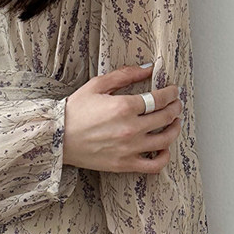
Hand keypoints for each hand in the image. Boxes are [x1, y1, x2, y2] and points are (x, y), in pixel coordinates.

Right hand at [62, 64, 181, 173]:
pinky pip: (154, 165)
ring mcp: (129, 148)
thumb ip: (124, 74)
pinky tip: (164, 149)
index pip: (160, 98)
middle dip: (175, 107)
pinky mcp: (125, 164)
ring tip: (174, 123)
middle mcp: (131, 128)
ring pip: (165, 140)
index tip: (174, 91)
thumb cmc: (74, 111)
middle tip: (176, 104)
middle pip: (166, 117)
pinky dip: (164, 157)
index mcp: (124, 106)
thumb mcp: (97, 85)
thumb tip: (147, 68)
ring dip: (175, 129)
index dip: (171, 93)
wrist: (57, 138)